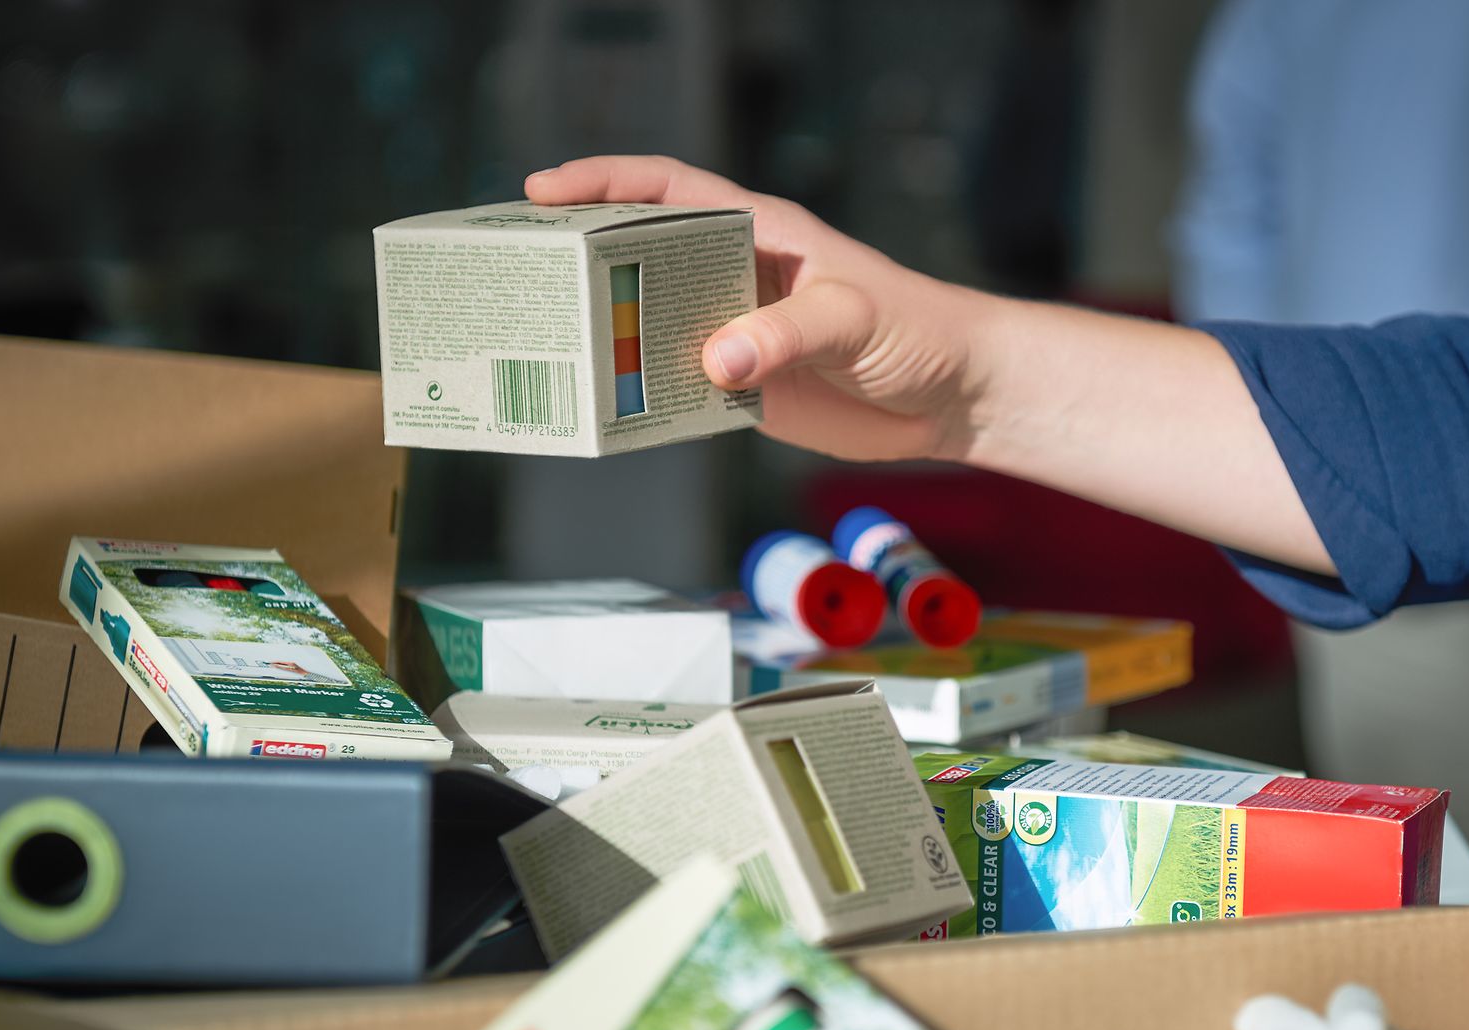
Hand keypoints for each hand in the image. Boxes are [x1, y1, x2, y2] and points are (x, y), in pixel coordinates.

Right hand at [525, 157, 990, 461]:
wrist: (951, 398)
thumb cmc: (916, 331)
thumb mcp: (852, 321)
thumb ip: (785, 335)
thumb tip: (715, 358)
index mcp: (758, 231)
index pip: (667, 190)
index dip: (604, 183)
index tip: (542, 192)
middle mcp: (735, 275)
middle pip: (638, 254)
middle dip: (577, 258)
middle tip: (516, 272)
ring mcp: (734, 331)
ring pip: (649, 323)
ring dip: (602, 333)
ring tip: (538, 344)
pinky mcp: (741, 388)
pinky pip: (675, 385)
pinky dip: (638, 394)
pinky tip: (602, 407)